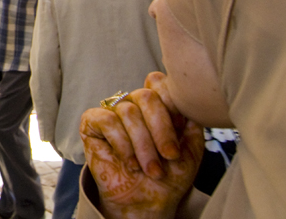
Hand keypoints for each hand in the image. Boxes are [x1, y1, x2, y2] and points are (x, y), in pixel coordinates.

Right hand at [80, 74, 203, 218]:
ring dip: (144, 145)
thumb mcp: (191, 149)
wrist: (147, 202)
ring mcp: (112, 112)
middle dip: (161, 129)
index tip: (182, 130)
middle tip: (170, 156)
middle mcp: (134, 104)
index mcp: (157, 105)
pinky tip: (130, 163)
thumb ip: (193, 121)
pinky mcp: (92, 123)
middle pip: (146, 95)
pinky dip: (122, 143)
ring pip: (128, 111)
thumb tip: (187, 99)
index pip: (159, 82)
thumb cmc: (168, 176)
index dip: (171, 103)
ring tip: (151, 169)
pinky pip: (107, 120)